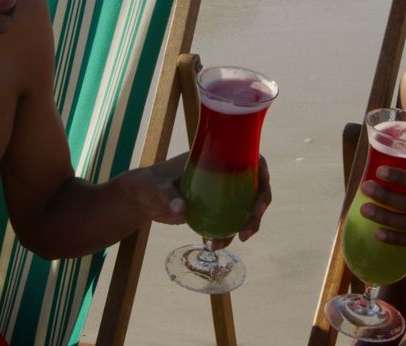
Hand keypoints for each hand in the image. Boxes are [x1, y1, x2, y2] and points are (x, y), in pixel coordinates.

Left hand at [126, 154, 271, 249]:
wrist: (142, 199)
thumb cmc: (150, 184)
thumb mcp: (158, 187)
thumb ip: (169, 196)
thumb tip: (181, 209)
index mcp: (217, 159)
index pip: (251, 161)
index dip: (263, 176)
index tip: (259, 198)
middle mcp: (224, 174)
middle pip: (254, 188)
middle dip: (257, 210)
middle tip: (246, 231)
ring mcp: (221, 192)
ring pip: (245, 207)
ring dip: (246, 225)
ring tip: (233, 241)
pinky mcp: (214, 209)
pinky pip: (230, 221)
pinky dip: (227, 234)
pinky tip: (215, 245)